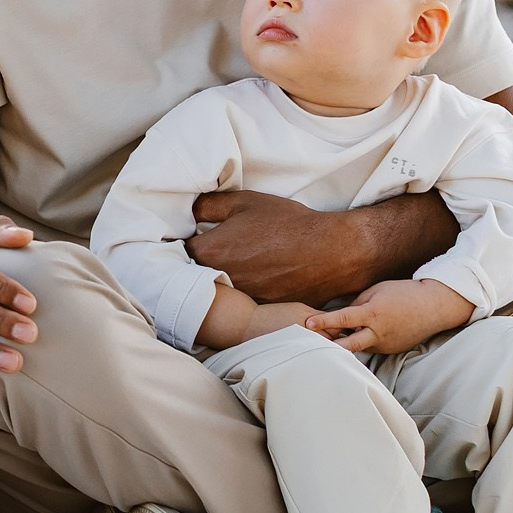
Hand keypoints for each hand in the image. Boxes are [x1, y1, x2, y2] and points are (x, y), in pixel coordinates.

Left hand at [190, 189, 451, 304]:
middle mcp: (221, 279)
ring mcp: (239, 298)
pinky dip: (243, 294)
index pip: (180, 252)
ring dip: (220, 281)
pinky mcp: (259, 310)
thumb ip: (209, 205)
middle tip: (210, 255)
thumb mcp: (245, 202)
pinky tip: (255, 281)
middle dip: (198, 266)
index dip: (185, 244)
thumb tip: (188, 211)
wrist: (332, 251)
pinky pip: (241, 302)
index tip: (192, 240)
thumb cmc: (289, 222)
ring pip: (219, 291)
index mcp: (210, 250)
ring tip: (236, 268)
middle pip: (195, 275)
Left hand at [304, 279, 473, 355]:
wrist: (434, 307)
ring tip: (328, 341)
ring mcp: (386, 345)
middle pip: (347, 345)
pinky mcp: (392, 350)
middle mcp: (378, 332)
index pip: (343, 318)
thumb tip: (343, 317)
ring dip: (345, 344)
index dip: (324, 321)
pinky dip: (362, 343)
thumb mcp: (377, 291)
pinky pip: (371, 348)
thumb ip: (358, 305)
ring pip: (359, 347)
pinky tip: (356, 338)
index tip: (308, 323)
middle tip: (310, 344)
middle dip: (329, 346)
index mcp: (373, 313)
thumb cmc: (404, 293)